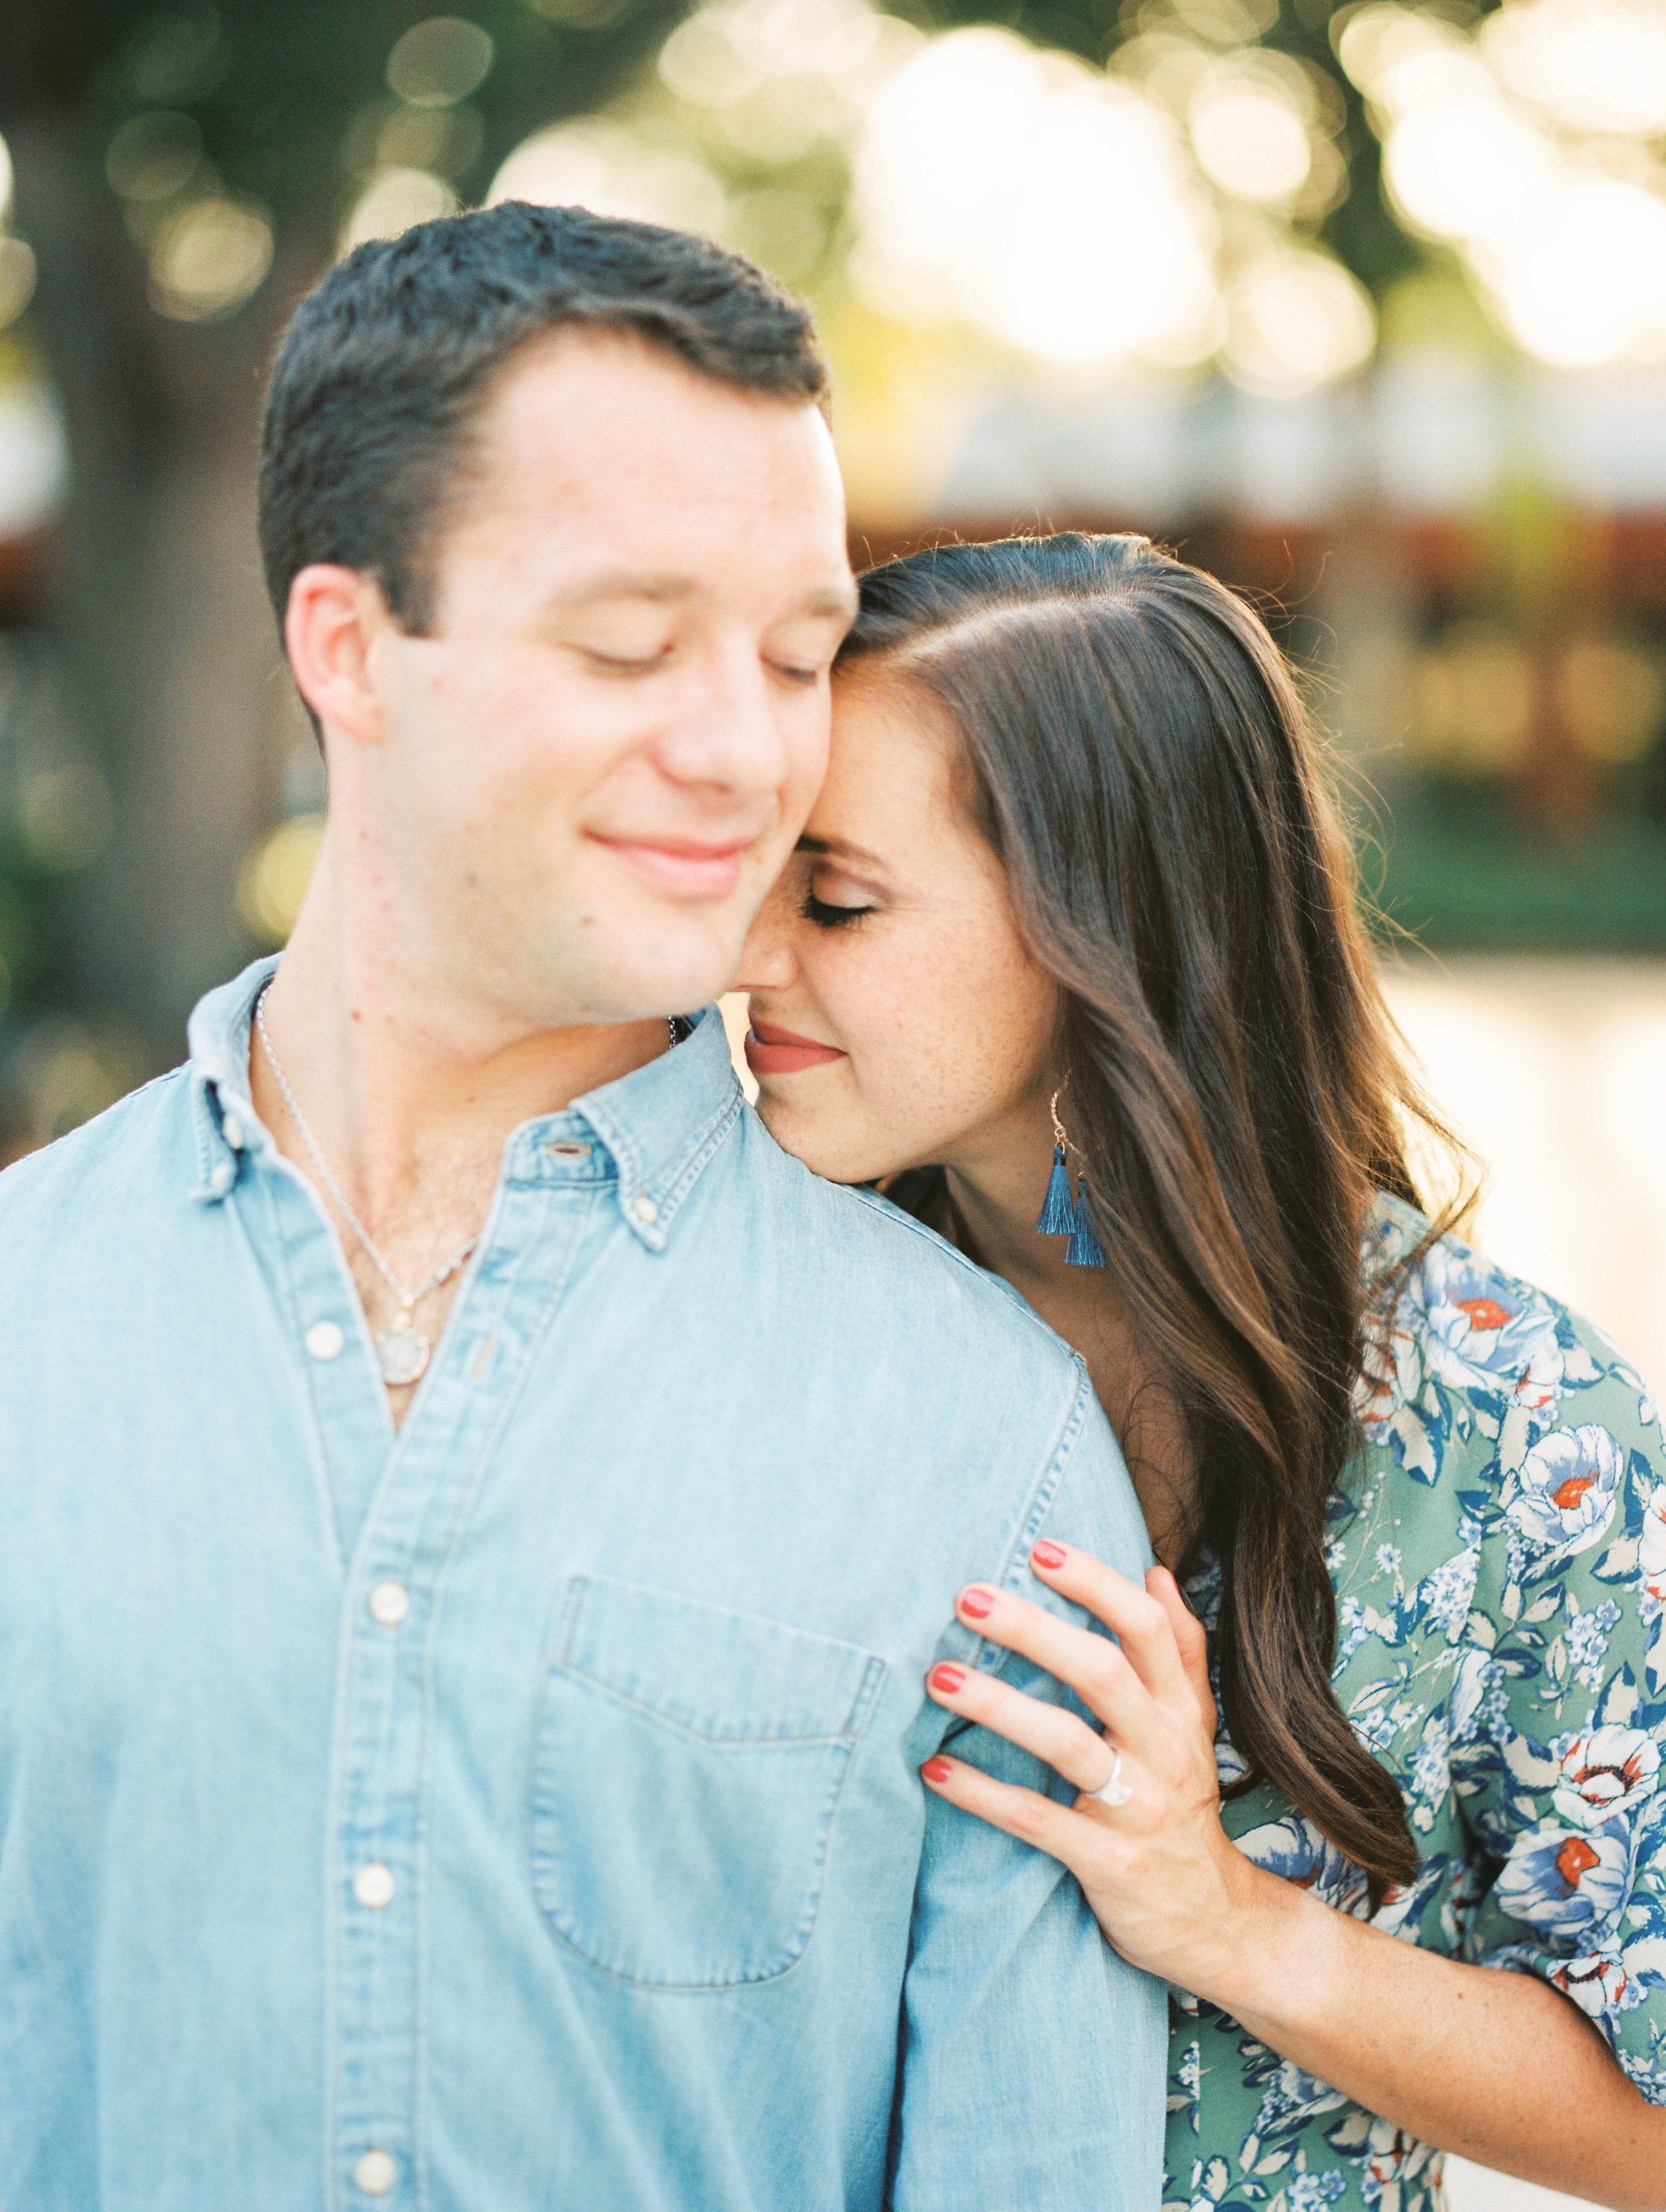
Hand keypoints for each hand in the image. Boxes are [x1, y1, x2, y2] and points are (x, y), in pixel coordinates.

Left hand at [920, 1542, 1279, 1997]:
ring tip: (938, 1677)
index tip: (1038, 1548)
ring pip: (1067, 1743)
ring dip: (998, 1705)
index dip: (1095, 1582)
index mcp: (1180, 1710)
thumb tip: (1155, 1572)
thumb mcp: (1195, 1727)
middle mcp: (1165, 1750)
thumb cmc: (1185, 1806)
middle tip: (968, 1598)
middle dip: (1033, 1629)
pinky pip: (1040, 1821)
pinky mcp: (1110, 1863)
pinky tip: (935, 1770)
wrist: (1218, 1924)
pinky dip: (985, 1795)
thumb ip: (1180, 1650)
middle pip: (1102, 1672)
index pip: (1146, 1628)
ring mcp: (1140, 1808)